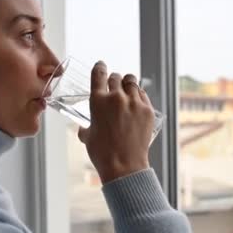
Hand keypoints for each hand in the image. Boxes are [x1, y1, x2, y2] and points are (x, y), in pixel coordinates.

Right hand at [78, 61, 154, 183]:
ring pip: (132, 82)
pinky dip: (138, 96)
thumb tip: (85, 127)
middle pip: (116, 77)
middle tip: (114, 86)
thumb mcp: (87, 136)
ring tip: (127, 91)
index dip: (100, 67)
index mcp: (98, 100)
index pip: (99, 73)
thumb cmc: (102, 153)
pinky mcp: (148, 110)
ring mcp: (134, 102)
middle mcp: (116, 97)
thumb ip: (86, 125)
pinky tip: (136, 103)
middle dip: (114, 80)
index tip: (101, 66)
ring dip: (128, 84)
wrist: (124, 166)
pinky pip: (143, 95)